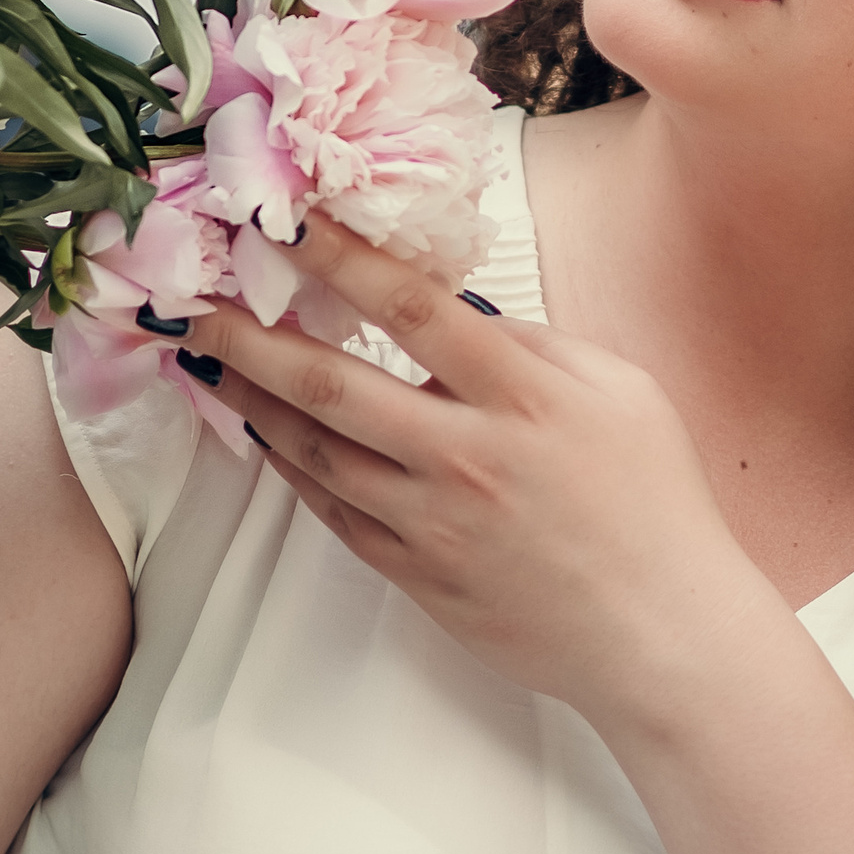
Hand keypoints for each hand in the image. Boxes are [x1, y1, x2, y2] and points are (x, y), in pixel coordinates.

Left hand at [186, 218, 773, 721]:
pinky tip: (263, 438)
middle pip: (331, 385)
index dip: (339, 257)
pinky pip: (334, 513)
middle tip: (192, 302)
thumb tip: (458, 313)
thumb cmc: (655, 504)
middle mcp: (466, 457)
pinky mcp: (418, 574)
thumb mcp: (623, 392)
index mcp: (524, 397)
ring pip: (315, 453)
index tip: (283, 219)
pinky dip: (291, 470)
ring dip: (251, 402)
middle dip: (251, 337)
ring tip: (205, 362)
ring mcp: (434, 524)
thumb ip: (535, 345)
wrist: (661, 634)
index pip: (412, 309)